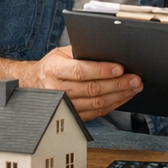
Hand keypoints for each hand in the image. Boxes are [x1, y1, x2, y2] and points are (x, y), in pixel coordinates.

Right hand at [27, 47, 141, 121]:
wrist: (32, 84)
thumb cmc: (52, 66)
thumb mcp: (62, 53)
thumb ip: (82, 52)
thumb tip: (110, 51)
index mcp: (54, 69)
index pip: (80, 71)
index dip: (102, 71)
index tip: (120, 69)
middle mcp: (56, 89)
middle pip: (91, 89)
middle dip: (118, 84)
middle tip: (135, 80)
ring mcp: (62, 105)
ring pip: (95, 103)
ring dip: (118, 96)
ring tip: (133, 88)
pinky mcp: (69, 115)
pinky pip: (93, 113)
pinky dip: (111, 106)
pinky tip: (122, 98)